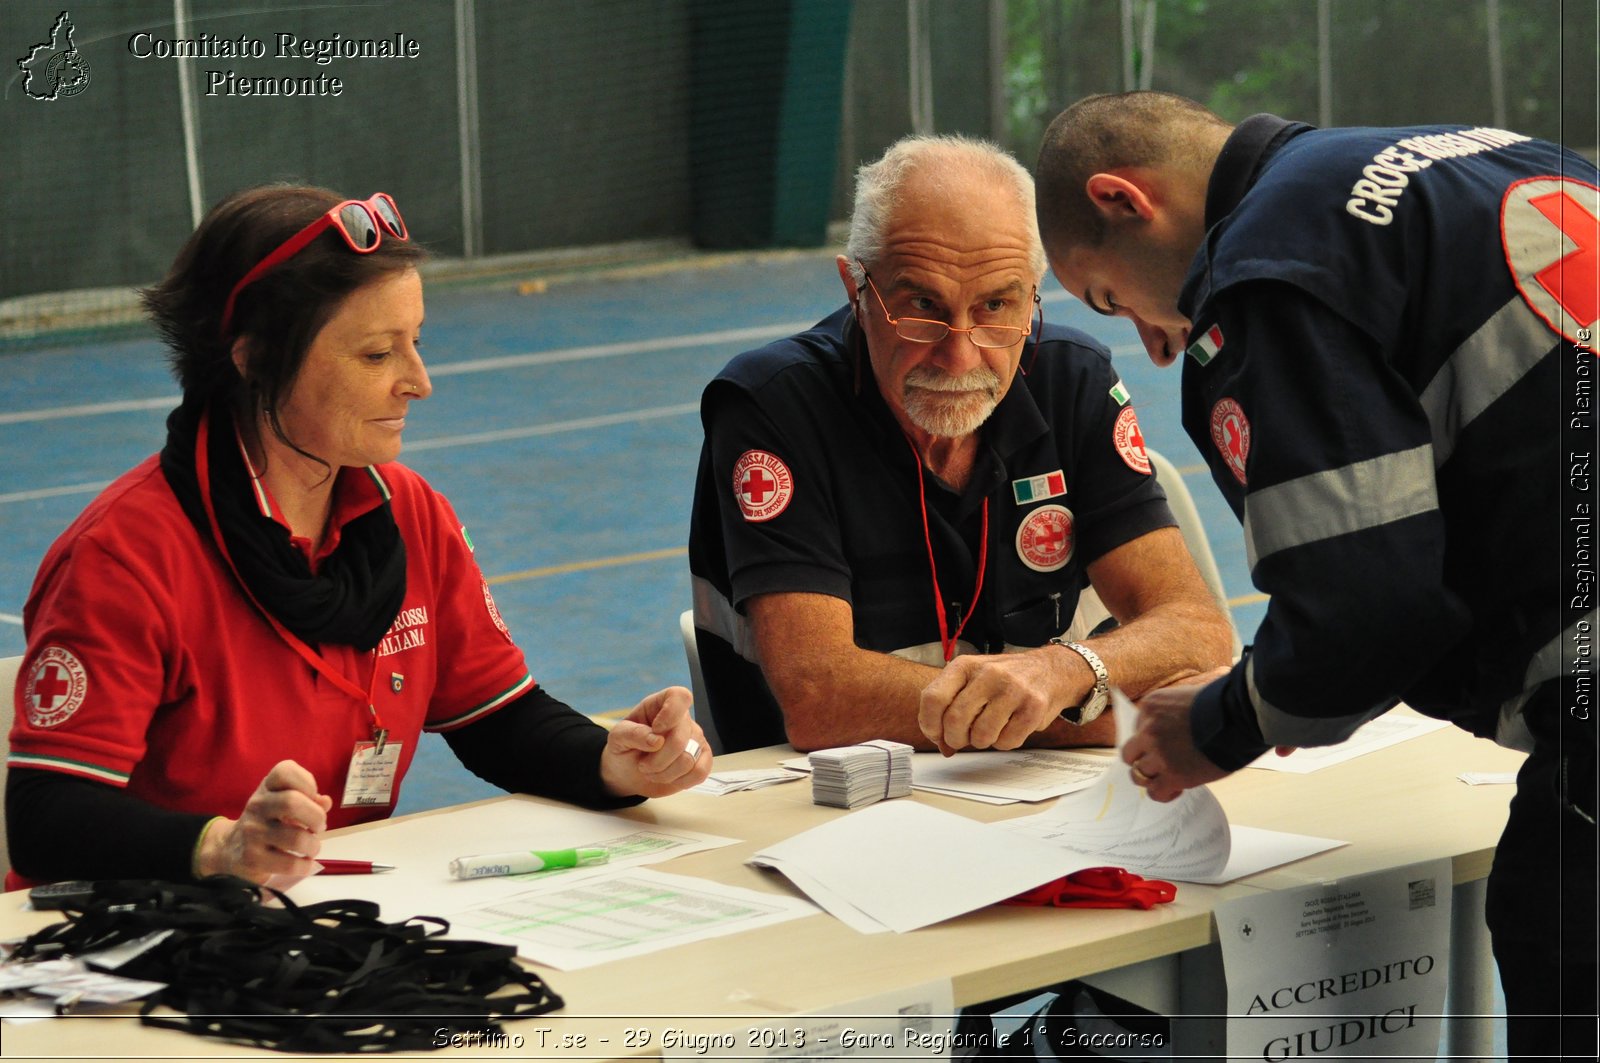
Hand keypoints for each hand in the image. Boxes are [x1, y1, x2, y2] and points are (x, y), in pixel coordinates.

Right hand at [195, 760, 332, 882]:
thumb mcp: (283, 803)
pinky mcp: (252, 858)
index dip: (307, 782)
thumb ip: (309, 799)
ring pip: (296, 838)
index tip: (313, 798)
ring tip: (311, 847)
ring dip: (313, 845)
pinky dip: (305, 865)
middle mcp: (257, 805)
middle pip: (292, 802)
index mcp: (267, 786)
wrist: (230, 849)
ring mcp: (253, 832)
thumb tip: (325, 802)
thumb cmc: (267, 821)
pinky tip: (304, 863)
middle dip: (316, 817)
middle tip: (318, 827)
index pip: (285, 771)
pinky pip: (290, 863)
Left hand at [599, 686, 711, 797]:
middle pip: (681, 737)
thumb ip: (633, 734)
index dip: (671, 713)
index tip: (656, 729)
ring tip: (653, 772)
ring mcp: (695, 739)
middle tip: (643, 766)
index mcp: (661, 705)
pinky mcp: (702, 759)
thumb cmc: (624, 749)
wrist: (628, 773)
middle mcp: (682, 720)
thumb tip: (657, 740)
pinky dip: (680, 781)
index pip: (680, 697)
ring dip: (665, 773)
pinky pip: (700, 772)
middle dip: (658, 759)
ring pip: (689, 759)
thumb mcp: (618, 738)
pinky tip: (668, 778)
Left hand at [918, 648, 1088, 755]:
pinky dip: (1005, 742)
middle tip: (964, 738)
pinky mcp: (1033, 706)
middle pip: (954, 721)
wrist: (1049, 670)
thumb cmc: (1003, 681)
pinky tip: (1009, 727)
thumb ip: (951, 709)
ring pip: (981, 736)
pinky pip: (1007, 741)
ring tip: (990, 729)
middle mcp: (987, 673)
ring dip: (982, 741)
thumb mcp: (972, 683)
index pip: (932, 698)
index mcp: (965, 666)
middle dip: (956, 739)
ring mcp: (1012, 689)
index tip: (937, 734)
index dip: (930, 724)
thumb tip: (943, 746)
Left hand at [1122, 683, 1229, 801]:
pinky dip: (1163, 793)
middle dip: (1143, 759)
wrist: (1240, 716)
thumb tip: (1166, 734)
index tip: (1162, 746)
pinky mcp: (1172, 775)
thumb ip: (1169, 715)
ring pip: (1138, 775)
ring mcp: (1158, 754)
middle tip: (1158, 764)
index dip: (1149, 740)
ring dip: (1152, 778)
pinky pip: (1155, 792)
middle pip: (1130, 753)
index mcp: (1150, 706)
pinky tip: (1176, 789)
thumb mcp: (1185, 699)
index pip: (1137, 729)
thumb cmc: (1221, 706)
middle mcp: (1148, 730)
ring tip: (1168, 777)